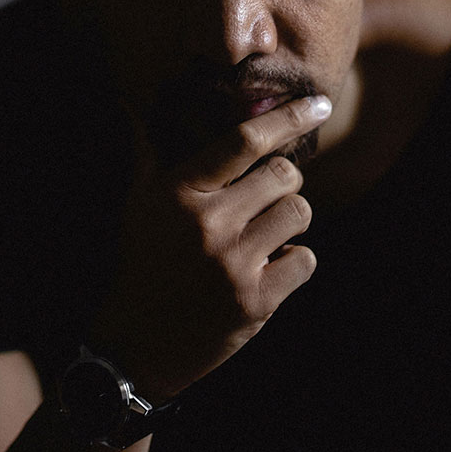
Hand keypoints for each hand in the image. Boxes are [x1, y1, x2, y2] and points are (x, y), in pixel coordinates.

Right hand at [89, 93, 329, 399]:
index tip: (320, 105)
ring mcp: (233, 264)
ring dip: (289, 223)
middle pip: (284, 175)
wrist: (135, 346)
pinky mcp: (255, 302)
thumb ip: (147, 156)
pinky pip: (306, 260)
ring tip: (263, 237)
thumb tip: (130, 107)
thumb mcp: (137, 208)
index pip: (244, 141)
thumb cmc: (140, 265)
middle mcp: (208, 224)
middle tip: (262, 202)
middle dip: (283, 184)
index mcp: (179, 193)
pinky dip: (294, 263)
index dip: (288, 117)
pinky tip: (267, 270)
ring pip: (299, 214)